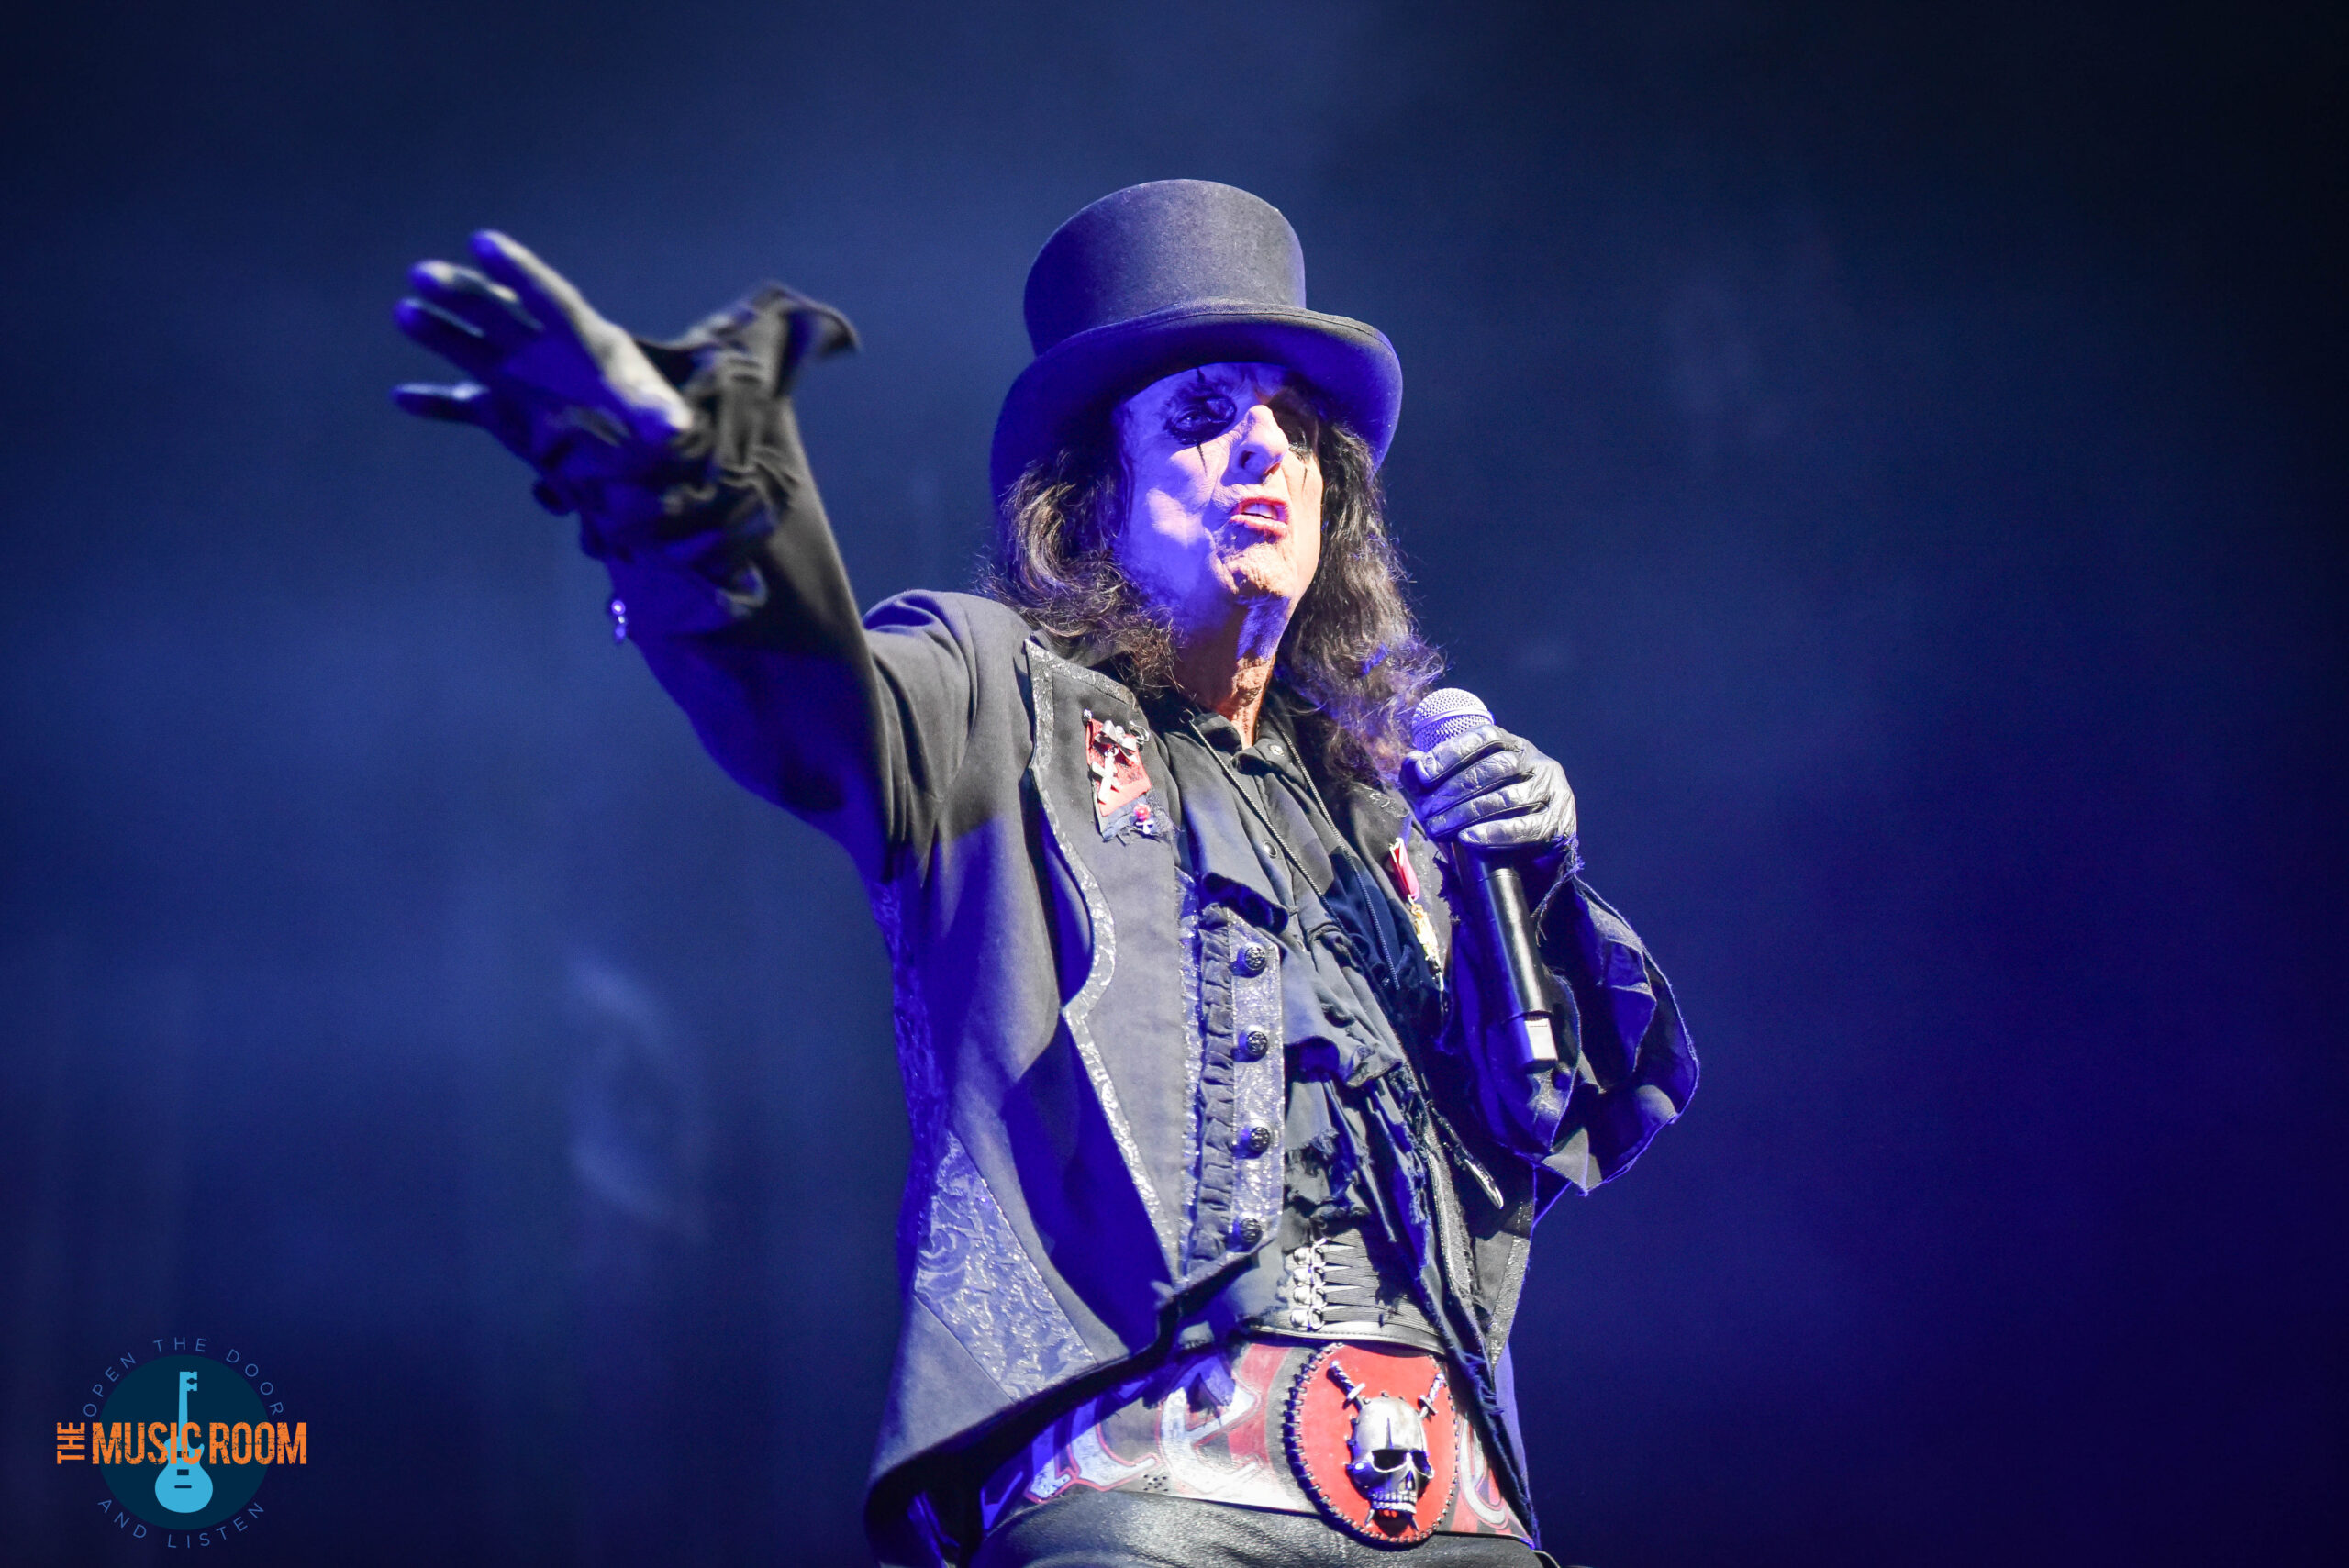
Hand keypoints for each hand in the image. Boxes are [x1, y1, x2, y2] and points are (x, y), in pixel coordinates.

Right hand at [392, 231, 692, 496]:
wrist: (635, 455)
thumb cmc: (650, 424)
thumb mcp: (659, 421)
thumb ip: (658, 417)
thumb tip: (671, 428)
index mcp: (584, 339)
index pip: (548, 298)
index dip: (517, 271)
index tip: (484, 242)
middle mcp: (543, 351)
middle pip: (498, 313)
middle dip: (464, 293)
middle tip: (423, 274)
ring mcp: (519, 378)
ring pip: (473, 348)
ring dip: (440, 331)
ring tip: (405, 311)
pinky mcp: (504, 412)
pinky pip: (464, 406)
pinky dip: (437, 404)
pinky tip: (403, 398)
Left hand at [1402, 725, 1576, 857]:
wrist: (1529, 862)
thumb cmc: (1488, 819)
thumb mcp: (1455, 795)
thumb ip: (1432, 776)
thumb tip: (1411, 761)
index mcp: (1514, 746)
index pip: (1485, 737)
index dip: (1453, 752)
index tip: (1423, 774)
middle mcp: (1538, 763)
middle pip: (1496, 767)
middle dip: (1455, 789)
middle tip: (1426, 811)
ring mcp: (1554, 791)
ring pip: (1509, 796)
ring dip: (1468, 812)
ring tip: (1439, 828)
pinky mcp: (1560, 824)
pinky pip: (1528, 827)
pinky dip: (1496, 832)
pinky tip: (1469, 839)